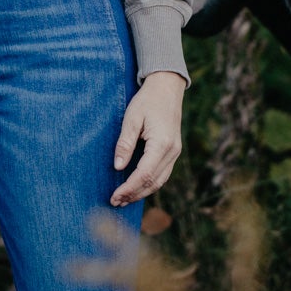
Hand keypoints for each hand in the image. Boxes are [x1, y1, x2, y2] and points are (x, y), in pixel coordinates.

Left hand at [109, 71, 185, 206]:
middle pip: (153, 183)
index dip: (129, 188)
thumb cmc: (147, 101)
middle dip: (134, 194)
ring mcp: (175, 153)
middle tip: (115, 202)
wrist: (167, 88)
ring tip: (123, 199)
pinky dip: (149, 184)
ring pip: (159, 182)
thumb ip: (125, 143)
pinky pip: (162, 174)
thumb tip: (117, 167)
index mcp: (162, 144)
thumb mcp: (132, 118)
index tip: (114, 196)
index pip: (145, 175)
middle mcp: (172, 152)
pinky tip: (136, 187)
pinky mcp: (173, 152)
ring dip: (141, 192)